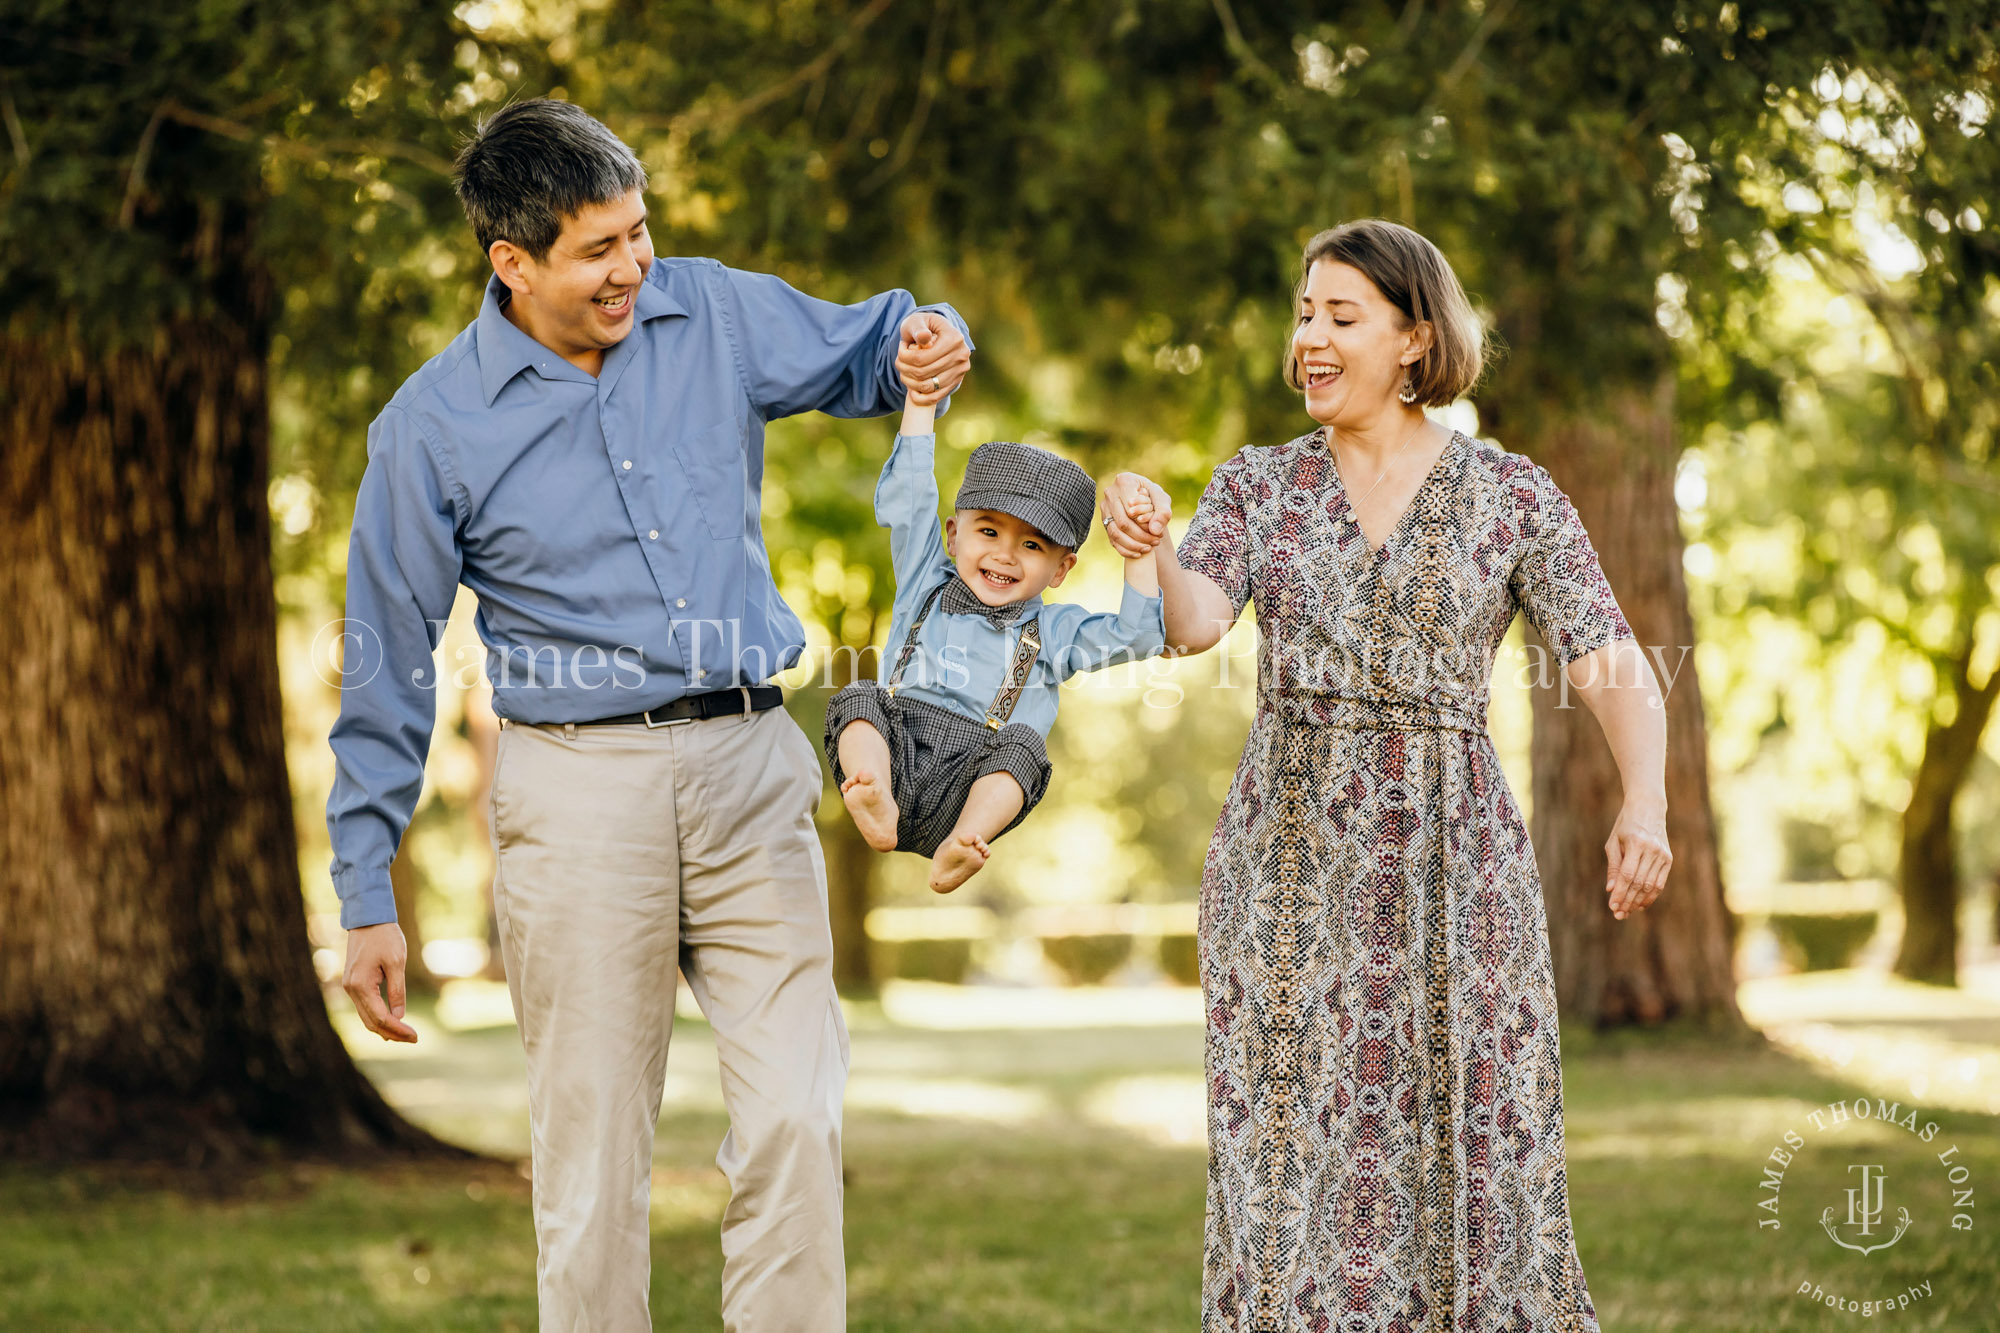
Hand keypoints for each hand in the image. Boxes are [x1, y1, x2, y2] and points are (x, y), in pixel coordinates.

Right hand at [343, 922, 418, 1042]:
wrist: (368, 918)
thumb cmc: (385, 937)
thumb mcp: (396, 962)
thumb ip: (397, 990)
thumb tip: (399, 1016)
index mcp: (360, 985)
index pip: (380, 1017)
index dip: (398, 1029)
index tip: (415, 1036)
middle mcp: (351, 989)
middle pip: (371, 1022)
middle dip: (392, 1033)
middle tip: (414, 1039)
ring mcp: (350, 987)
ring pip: (366, 1017)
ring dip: (385, 1028)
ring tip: (405, 1035)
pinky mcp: (353, 983)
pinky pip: (365, 1007)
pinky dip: (377, 1018)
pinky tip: (391, 1023)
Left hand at [896, 312, 970, 405]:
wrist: (937, 334)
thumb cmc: (924, 326)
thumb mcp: (918, 321)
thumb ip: (918, 328)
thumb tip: (923, 337)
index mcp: (954, 338)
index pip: (923, 358)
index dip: (905, 358)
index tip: (899, 351)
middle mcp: (961, 355)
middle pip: (924, 372)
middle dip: (905, 369)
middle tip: (898, 363)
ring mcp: (961, 371)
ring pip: (928, 386)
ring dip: (910, 383)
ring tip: (904, 373)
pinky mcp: (956, 382)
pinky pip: (936, 397)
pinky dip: (920, 398)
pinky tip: (911, 392)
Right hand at [1100, 471, 1170, 556]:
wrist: (1143, 497)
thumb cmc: (1153, 496)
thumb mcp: (1162, 499)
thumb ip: (1163, 512)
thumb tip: (1155, 530)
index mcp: (1124, 481)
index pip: (1133, 510)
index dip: (1146, 525)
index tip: (1160, 534)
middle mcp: (1110, 493)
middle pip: (1123, 523)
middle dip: (1141, 537)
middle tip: (1156, 542)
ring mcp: (1104, 508)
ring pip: (1115, 533)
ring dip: (1133, 545)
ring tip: (1148, 549)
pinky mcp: (1104, 520)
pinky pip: (1112, 540)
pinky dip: (1125, 550)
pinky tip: (1138, 554)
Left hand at [1605, 799, 1670, 919]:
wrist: (1648, 809)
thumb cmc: (1625, 825)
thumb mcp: (1614, 842)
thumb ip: (1613, 866)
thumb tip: (1611, 889)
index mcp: (1636, 843)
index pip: (1627, 875)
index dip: (1620, 893)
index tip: (1612, 906)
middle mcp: (1652, 850)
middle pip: (1639, 882)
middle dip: (1628, 901)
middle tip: (1618, 914)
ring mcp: (1663, 855)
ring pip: (1651, 885)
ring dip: (1638, 901)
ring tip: (1627, 912)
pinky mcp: (1669, 859)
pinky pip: (1660, 882)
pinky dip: (1651, 896)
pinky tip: (1640, 904)